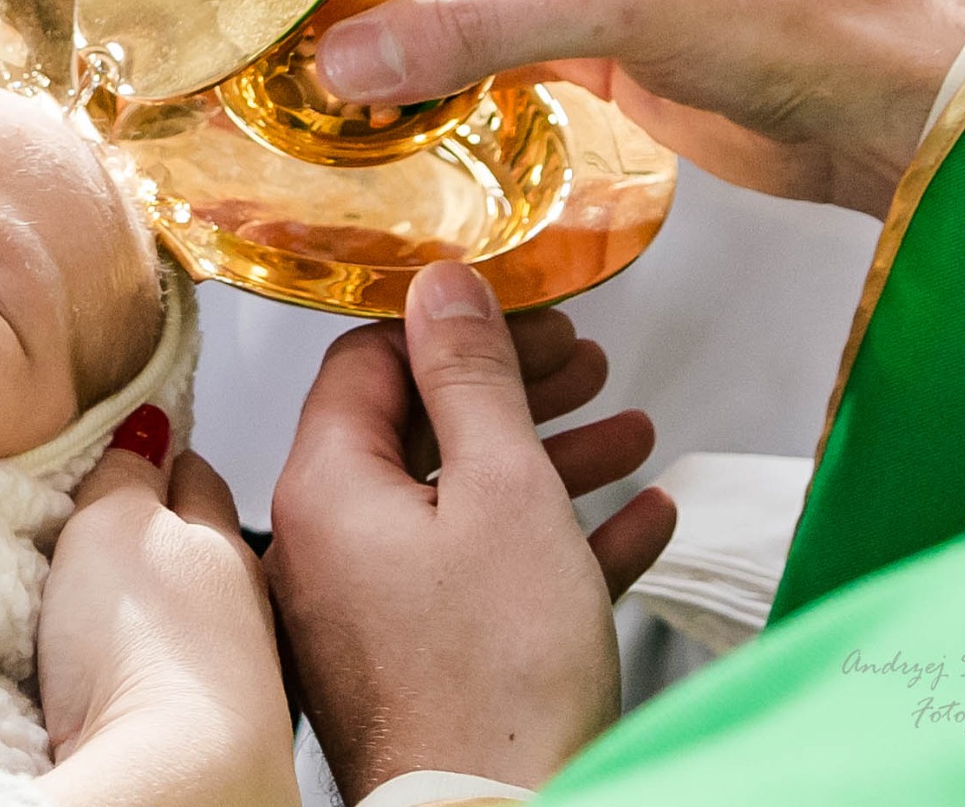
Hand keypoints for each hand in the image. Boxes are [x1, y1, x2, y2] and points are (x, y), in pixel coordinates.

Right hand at [37, 423, 298, 806]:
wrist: (185, 786)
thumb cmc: (153, 649)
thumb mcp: (114, 524)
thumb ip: (125, 473)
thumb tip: (145, 425)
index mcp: (225, 537)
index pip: (195, 473)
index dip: (163, 455)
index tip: (140, 445)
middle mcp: (245, 605)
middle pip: (201, 548)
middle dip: (167, 534)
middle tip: (116, 524)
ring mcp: (235, 676)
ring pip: (195, 619)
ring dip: (160, 611)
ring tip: (113, 608)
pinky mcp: (211, 739)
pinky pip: (179, 684)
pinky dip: (155, 673)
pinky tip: (130, 681)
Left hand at [267, 263, 677, 800]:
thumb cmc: (493, 679)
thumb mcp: (501, 489)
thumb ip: (471, 378)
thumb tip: (442, 286)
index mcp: (326, 488)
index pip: (367, 361)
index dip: (452, 326)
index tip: (527, 315)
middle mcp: (329, 544)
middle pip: (417, 429)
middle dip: (512, 391)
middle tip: (583, 364)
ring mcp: (370, 609)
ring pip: (459, 501)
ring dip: (548, 459)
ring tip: (628, 432)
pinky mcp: (416, 661)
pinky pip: (481, 575)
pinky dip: (551, 541)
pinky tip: (638, 524)